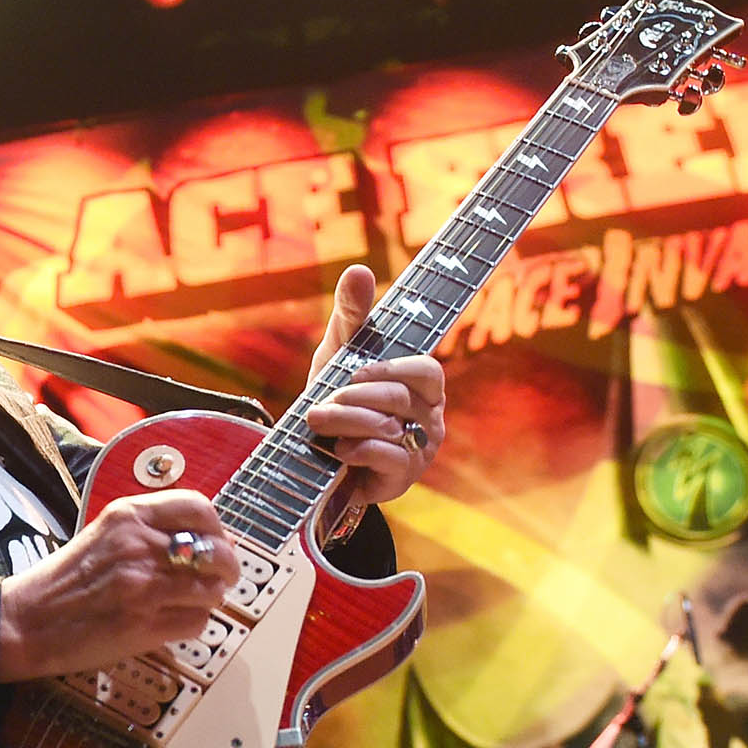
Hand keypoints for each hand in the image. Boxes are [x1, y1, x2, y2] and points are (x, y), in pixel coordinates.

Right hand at [0, 490, 238, 680]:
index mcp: (129, 515)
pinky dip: (193, 624)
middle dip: (226, 568)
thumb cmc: (66, 579)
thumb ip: (150, 530)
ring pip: (212, 589)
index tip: (216, 541)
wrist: (27, 621)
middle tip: (220, 577)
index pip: (199, 507)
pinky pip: (196, 622)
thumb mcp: (105, 535)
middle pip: (216, 551)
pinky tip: (173, 622)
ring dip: (209, 599)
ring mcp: (144, 585)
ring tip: (191, 601)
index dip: (216, 528)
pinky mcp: (145, 624)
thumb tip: (206, 539)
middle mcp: (140, 545)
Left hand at [304, 264, 446, 508]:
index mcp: (423, 385)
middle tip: (322, 402)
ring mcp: (419, 450)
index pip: (426, 371)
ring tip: (318, 421)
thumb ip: (352, 315)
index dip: (392, 370)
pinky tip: (338, 450)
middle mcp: (429, 417)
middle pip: (400, 399)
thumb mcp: (340, 354)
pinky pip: (387, 459)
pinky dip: (356, 450)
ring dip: (346, 422)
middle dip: (354, 398)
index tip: (354, 372)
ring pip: (389, 428)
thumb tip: (359, 269)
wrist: (317, 456)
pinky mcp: (403, 478)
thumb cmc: (338, 398)